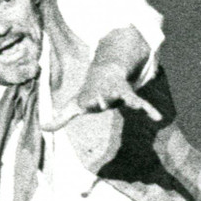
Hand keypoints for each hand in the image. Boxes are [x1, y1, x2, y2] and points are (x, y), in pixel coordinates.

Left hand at [42, 65, 162, 132]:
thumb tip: (43, 128)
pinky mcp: (129, 96)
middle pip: (107, 97)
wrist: (106, 73)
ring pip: (126, 96)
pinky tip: (158, 117)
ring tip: (138, 107)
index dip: (91, 101)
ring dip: (131, 102)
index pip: (91, 100)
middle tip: (105, 102)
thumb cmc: (88, 93)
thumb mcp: (74, 106)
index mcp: (92, 96)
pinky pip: (141, 102)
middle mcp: (106, 93)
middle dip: (106, 99)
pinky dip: (150, 109)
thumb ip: (61, 118)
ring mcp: (119, 93)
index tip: (88, 104)